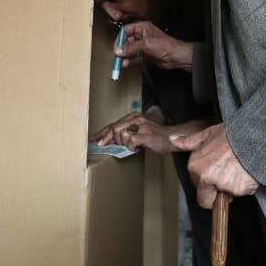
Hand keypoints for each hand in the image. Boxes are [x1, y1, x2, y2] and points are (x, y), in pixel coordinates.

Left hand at [89, 111, 211, 154]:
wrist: (172, 138)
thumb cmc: (156, 136)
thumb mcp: (140, 130)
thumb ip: (127, 132)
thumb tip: (111, 139)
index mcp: (134, 117)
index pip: (113, 124)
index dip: (101, 133)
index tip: (93, 139)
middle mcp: (137, 119)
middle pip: (115, 128)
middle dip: (109, 139)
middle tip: (107, 146)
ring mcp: (142, 126)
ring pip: (121, 134)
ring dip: (123, 143)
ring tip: (130, 146)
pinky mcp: (146, 135)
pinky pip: (131, 141)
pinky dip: (131, 147)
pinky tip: (136, 148)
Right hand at [115, 21, 192, 71]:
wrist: (176, 56)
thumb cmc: (167, 46)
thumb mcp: (147, 45)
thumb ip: (131, 47)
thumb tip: (119, 50)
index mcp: (143, 28)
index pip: (126, 30)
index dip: (120, 38)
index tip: (116, 46)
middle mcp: (142, 35)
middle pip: (126, 40)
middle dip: (121, 48)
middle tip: (118, 55)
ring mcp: (143, 44)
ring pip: (129, 49)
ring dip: (124, 55)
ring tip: (121, 61)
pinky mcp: (144, 53)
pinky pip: (133, 55)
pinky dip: (129, 59)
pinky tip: (126, 63)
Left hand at [170, 123, 258, 207]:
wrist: (254, 135)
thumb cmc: (232, 133)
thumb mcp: (207, 133)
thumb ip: (188, 142)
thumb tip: (172, 140)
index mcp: (195, 166)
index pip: (197, 187)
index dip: (207, 183)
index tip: (216, 174)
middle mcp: (205, 177)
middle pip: (207, 200)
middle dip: (216, 193)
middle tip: (228, 175)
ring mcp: (221, 184)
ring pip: (226, 196)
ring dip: (232, 187)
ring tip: (238, 169)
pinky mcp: (237, 189)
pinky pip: (241, 192)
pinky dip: (245, 185)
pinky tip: (246, 171)